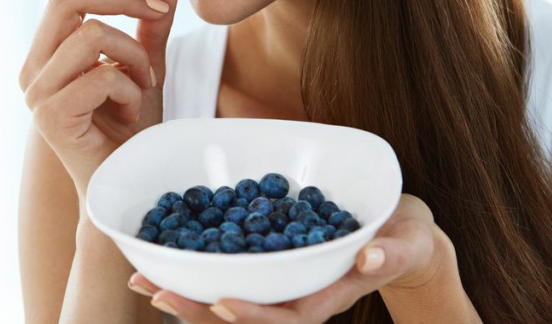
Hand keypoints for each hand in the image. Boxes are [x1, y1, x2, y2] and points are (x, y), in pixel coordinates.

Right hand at [19, 0, 180, 198]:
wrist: (129, 185)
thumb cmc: (132, 130)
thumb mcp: (146, 63)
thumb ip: (150, 22)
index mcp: (49, 49)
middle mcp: (33, 66)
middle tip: (160, 11)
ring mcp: (37, 92)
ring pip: (90, 34)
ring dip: (133, 55)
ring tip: (145, 83)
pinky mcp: (49, 117)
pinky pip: (101, 76)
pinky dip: (130, 89)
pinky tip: (132, 111)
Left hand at [129, 194, 464, 322]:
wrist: (400, 236)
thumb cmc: (405, 240)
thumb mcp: (407, 244)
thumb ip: (392, 253)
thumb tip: (370, 258)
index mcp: (328, 294)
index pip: (288, 316)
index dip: (254, 314)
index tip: (221, 305)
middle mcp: (298, 293)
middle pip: (245, 312)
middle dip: (200, 308)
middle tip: (156, 293)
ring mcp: (282, 280)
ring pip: (230, 294)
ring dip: (188, 291)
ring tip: (144, 280)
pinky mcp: (271, 261)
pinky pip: (231, 269)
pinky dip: (198, 265)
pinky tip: (165, 256)